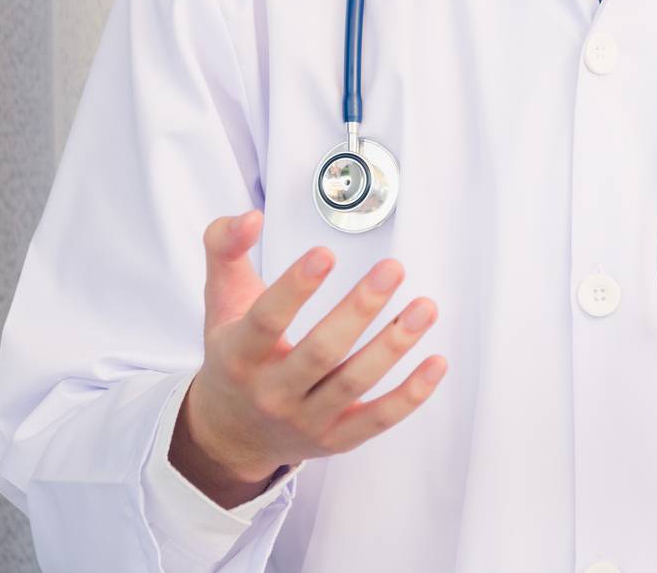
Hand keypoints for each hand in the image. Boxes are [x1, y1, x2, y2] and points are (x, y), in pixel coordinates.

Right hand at [173, 209, 448, 505]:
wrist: (229, 434)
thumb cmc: (233, 355)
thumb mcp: (219, 299)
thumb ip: (225, 248)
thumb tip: (250, 216)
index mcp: (239, 354)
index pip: (266, 320)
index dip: (295, 288)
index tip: (325, 253)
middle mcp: (272, 392)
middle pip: (320, 353)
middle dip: (359, 309)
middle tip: (393, 270)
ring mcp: (306, 419)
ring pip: (354, 384)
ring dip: (393, 345)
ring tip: (426, 307)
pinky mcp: (336, 439)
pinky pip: (377, 420)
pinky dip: (410, 395)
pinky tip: (436, 362)